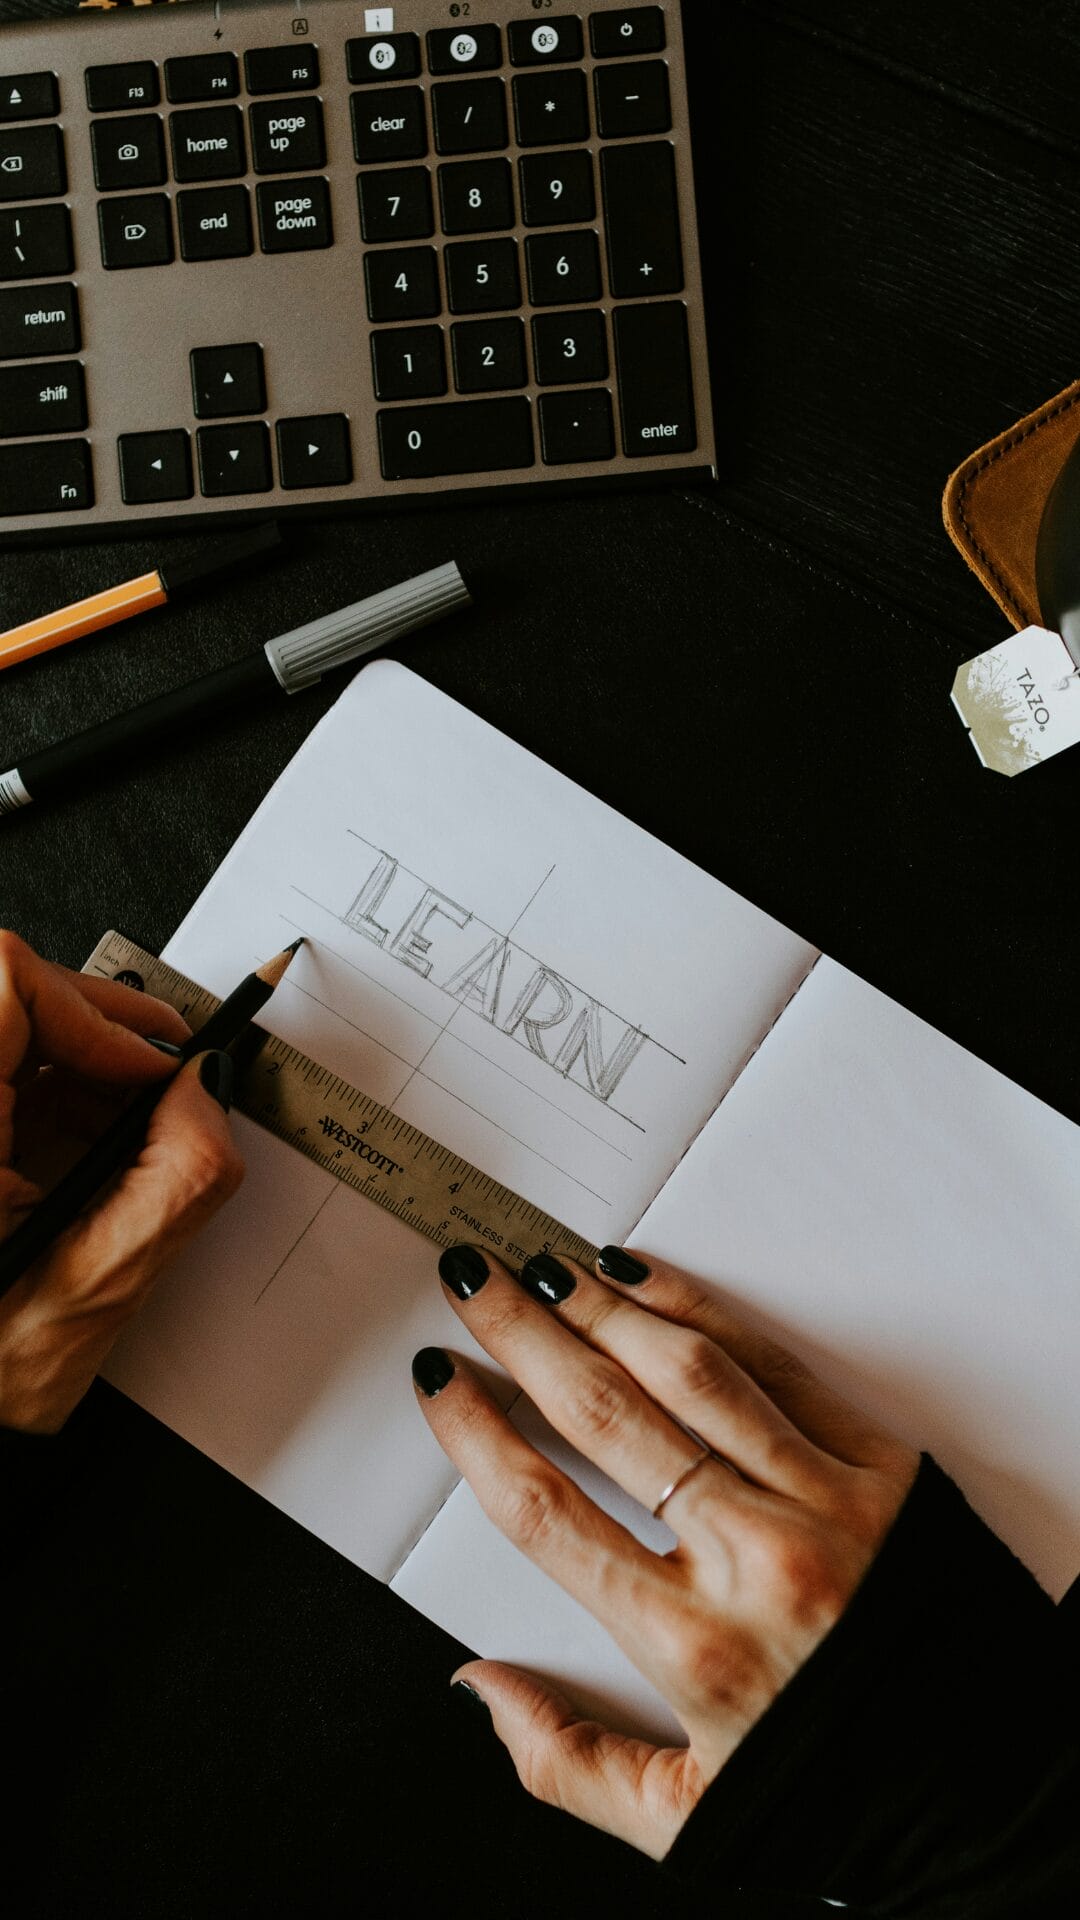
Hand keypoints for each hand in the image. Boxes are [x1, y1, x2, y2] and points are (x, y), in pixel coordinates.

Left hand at [0, 931, 243, 1433]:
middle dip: (104, 1022)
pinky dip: (71, 1084)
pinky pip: (18, 1067)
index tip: (146, 1067)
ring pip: (19, 1023)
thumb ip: (179, 1177)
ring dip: (92, 1053)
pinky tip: (105, 1129)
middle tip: (168, 1066)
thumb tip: (205, 1091)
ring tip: (145, 1105)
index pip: (7, 984)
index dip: (92, 1009)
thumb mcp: (104, 1279)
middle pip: (14, 992)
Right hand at [414, 1242, 918, 1858]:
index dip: (476, 1434)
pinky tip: (652, 1285)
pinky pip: (777, 1369)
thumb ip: (567, 1763)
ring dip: (603, 1309)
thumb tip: (477, 1686)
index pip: (546, 1511)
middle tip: (473, 1281)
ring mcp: (824, 1502)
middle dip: (521, 1337)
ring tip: (547, 1269)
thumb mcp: (689, 1822)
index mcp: (692, 1647)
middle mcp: (752, 1560)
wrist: (994, 1786)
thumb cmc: (838, 1791)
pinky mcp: (883, 1467)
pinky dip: (706, 1314)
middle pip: (603, 1415)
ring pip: (687, 1374)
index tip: (439, 1380)